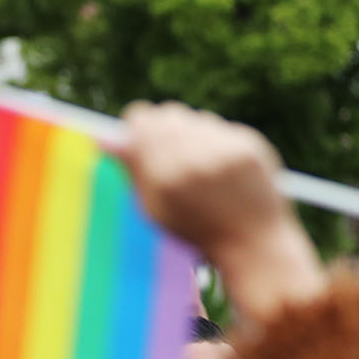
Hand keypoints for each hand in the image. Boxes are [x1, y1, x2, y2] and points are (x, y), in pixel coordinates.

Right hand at [113, 102, 324, 321]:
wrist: (252, 244)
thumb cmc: (197, 230)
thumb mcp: (155, 210)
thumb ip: (133, 170)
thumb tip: (106, 138)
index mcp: (165, 178)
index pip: (141, 119)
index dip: (138, 128)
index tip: (139, 138)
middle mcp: (194, 159)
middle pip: (167, 114)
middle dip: (164, 130)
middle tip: (169, 154)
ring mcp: (225, 150)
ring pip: (196, 118)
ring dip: (192, 135)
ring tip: (199, 167)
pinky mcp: (249, 144)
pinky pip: (222, 128)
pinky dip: (218, 143)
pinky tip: (222, 169)